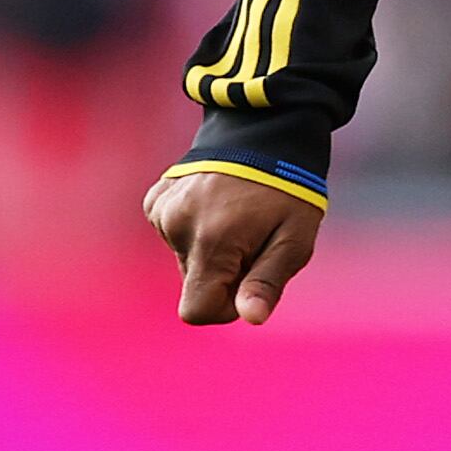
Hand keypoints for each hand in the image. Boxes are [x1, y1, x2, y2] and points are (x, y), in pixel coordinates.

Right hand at [144, 166, 320, 325]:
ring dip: (212, 250)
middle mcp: (178, 226)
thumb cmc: (289, 190)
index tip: (250, 283)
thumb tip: (250, 318)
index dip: (225, 308)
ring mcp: (163, 210)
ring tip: (240, 217)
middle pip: (194, 283)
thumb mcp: (294, 239)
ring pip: (186, 258)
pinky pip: (174, 232)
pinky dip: (196, 228)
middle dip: (224, 274)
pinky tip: (218, 204)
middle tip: (255, 240)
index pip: (196, 310)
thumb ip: (268, 281)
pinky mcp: (156, 199)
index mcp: (212, 241)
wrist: (264, 131)